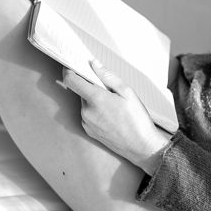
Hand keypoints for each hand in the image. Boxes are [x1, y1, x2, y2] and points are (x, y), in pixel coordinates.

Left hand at [61, 60, 170, 174]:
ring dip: (94, 100)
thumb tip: (94, 64)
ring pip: (85, 104)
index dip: (68, 70)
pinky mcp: (89, 131)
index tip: (71, 65)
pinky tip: (111, 116)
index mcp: (95, 99)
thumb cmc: (137, 119)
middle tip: (109, 91)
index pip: (71, 80)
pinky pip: (88, 115)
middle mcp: (86, 111)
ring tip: (114, 107)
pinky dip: (95, 111)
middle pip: (80, 92)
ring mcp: (86, 122)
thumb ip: (108, 76)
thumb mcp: (128, 92)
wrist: (141, 146)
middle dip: (91, 87)